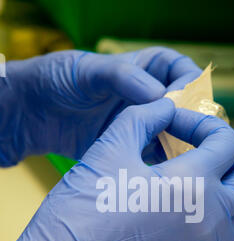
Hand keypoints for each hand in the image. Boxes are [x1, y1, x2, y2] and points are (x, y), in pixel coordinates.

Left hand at [0, 48, 200, 166]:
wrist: (34, 113)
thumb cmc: (59, 80)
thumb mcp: (89, 71)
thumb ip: (123, 78)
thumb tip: (159, 94)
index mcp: (143, 69)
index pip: (180, 71)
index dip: (189, 85)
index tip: (186, 102)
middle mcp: (148, 97)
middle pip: (184, 106)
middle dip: (191, 120)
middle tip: (190, 138)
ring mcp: (142, 123)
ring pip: (174, 133)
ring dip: (180, 145)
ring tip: (181, 159)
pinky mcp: (131, 147)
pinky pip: (155, 154)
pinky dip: (162, 162)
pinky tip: (164, 172)